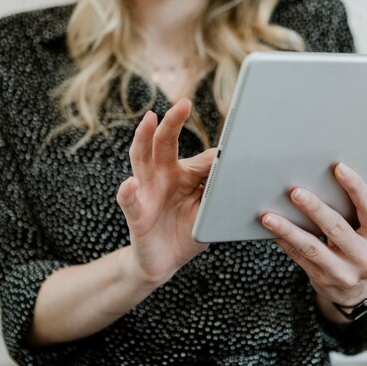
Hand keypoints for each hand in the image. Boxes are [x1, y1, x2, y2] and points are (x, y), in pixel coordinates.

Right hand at [116, 98, 215, 285]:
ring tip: (149, 119)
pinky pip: (129, 200)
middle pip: (164, 143)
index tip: (238, 136)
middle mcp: (162, 176)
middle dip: (173, 122)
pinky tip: (131, 183)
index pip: (201, 157)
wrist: (165, 262)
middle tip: (184, 103)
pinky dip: (128, 191)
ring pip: (141, 159)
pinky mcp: (136, 214)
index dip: (219, 153)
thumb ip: (215, 188)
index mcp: (183, 174)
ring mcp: (147, 192)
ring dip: (144, 138)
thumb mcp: (207, 209)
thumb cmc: (187, 230)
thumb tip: (231, 166)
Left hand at [261, 162, 366, 307]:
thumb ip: (354, 213)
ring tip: (269, 217)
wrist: (359, 292)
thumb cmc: (360, 249)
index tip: (339, 168)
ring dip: (288, 229)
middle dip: (315, 209)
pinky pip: (299, 257)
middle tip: (296, 192)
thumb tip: (321, 181)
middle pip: (337, 228)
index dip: (355, 186)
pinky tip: (271, 231)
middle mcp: (364, 257)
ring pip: (312, 247)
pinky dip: (284, 242)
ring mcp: (343, 272)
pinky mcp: (322, 280)